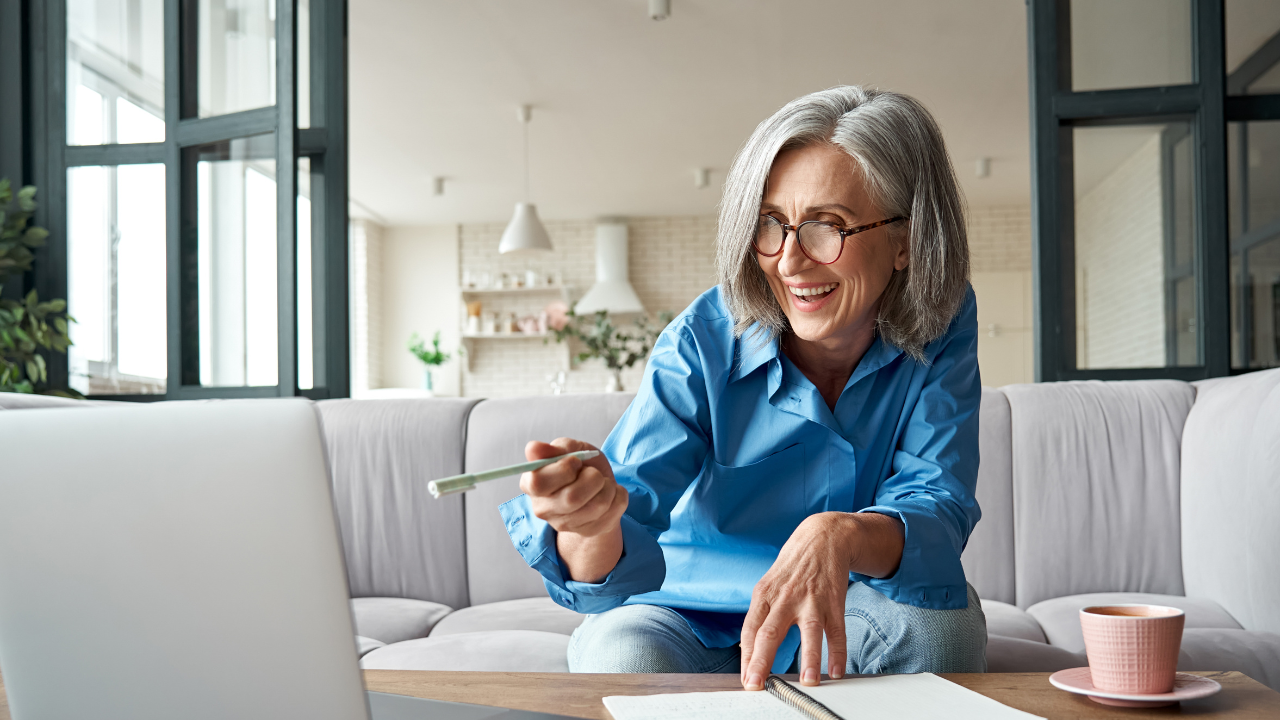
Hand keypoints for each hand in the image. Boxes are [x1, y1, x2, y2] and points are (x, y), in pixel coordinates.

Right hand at [520, 438, 627, 581]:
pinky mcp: (588, 531)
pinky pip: (614, 511)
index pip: (538, 482)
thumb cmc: (580, 465)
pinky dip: (619, 495)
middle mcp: (542, 509)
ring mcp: (564, 525)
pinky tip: (610, 494)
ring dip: (608, 486)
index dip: (562, 469)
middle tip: (592, 472)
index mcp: (530, 484)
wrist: (598, 486)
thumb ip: (555, 449)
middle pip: (572, 498)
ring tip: (602, 482)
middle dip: (592, 477)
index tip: (574, 461)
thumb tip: (533, 448)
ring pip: (597, 505)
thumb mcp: (570, 448)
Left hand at [740, 513, 853, 689]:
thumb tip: (748, 650)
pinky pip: (837, 631)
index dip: (746, 656)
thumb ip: (760, 616)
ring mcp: (811, 600)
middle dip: (762, 660)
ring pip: (809, 631)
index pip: (750, 630)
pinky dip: (838, 652)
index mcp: (764, 595)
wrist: (822, 537)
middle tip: (757, 684)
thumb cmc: (791, 567)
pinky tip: (837, 670)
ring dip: (810, 658)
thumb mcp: (768, 585)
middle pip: (770, 632)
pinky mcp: (833, 602)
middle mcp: (785, 598)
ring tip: (809, 681)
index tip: (746, 679)